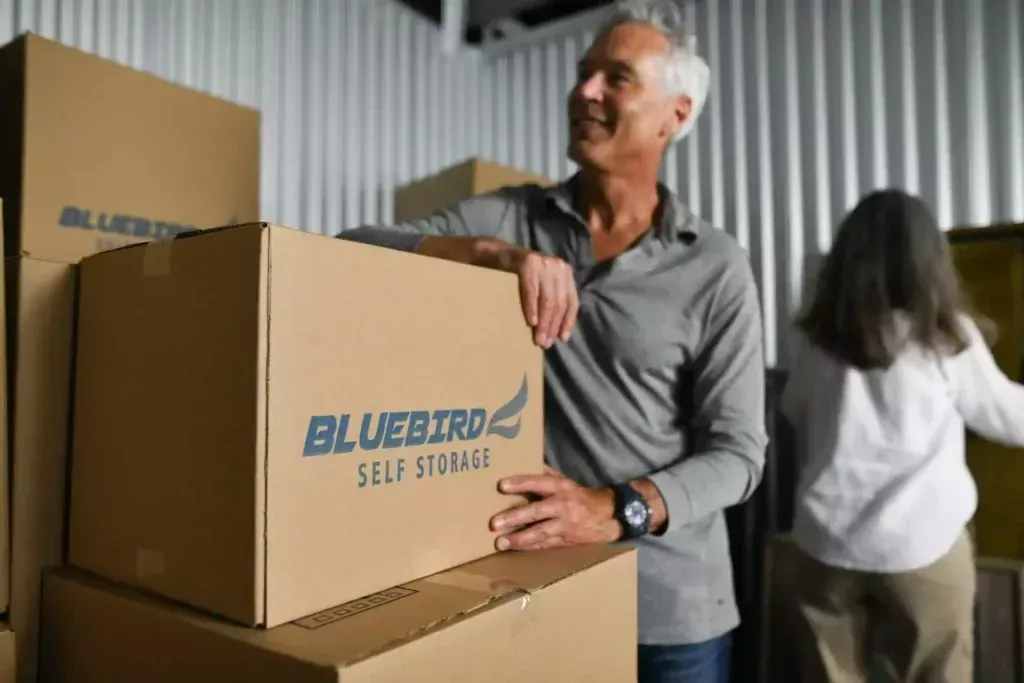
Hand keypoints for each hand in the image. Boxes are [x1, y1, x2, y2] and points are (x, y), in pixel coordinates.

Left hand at [490, 467, 619, 550]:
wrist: (610, 515)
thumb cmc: (582, 496)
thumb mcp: (566, 481)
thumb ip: (547, 473)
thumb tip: (527, 461)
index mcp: (562, 487)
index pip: (539, 482)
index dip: (521, 483)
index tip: (501, 485)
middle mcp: (563, 505)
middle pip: (537, 511)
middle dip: (515, 517)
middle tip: (494, 523)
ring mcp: (565, 525)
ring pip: (540, 532)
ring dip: (519, 539)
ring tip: (500, 543)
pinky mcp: (567, 540)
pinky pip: (546, 545)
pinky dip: (530, 547)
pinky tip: (514, 549)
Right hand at [502, 249, 578, 348]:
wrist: (500, 254)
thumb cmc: (522, 275)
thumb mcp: (544, 285)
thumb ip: (553, 300)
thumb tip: (559, 333)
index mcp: (565, 273)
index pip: (571, 301)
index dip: (567, 322)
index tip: (562, 339)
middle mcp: (558, 266)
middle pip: (559, 303)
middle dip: (552, 326)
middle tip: (545, 344)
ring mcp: (544, 263)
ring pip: (548, 300)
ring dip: (543, 323)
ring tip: (538, 339)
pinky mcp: (528, 263)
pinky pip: (531, 291)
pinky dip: (531, 308)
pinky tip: (531, 322)